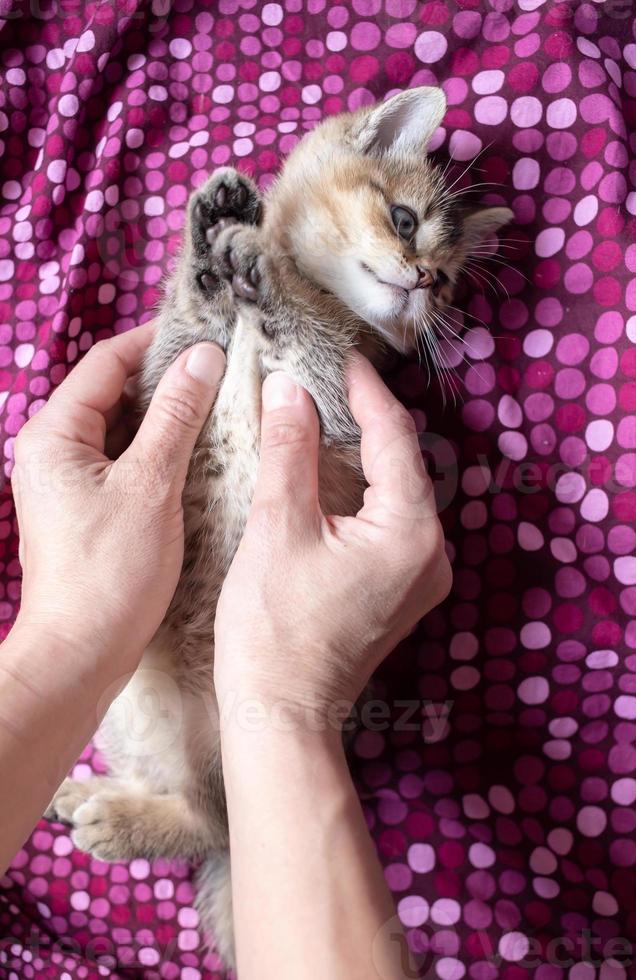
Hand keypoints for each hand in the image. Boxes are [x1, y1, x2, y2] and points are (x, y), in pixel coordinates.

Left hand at [12, 323, 224, 677]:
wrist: (80, 652)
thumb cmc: (110, 573)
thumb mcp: (151, 485)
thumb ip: (176, 416)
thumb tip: (202, 357)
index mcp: (54, 434)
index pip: (106, 362)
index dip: (156, 342)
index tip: (205, 333)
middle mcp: (53, 451)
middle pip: (113, 393)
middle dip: (167, 380)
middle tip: (222, 370)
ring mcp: (69, 481)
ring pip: (123, 429)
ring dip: (167, 417)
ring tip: (219, 406)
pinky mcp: (87, 507)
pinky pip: (125, 461)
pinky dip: (159, 451)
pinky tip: (199, 452)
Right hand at [214, 353, 450, 722]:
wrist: (281, 714)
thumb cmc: (274, 631)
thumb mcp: (278, 529)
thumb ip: (289, 451)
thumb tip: (290, 389)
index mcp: (410, 532)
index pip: (394, 437)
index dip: (365, 391)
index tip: (338, 357)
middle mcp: (432, 552)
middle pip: (405, 463)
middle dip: (368, 419)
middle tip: (328, 381)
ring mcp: (422, 576)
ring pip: (400, 492)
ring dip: (367, 453)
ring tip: (328, 416)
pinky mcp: (402, 590)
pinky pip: (393, 521)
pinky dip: (366, 490)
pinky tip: (336, 473)